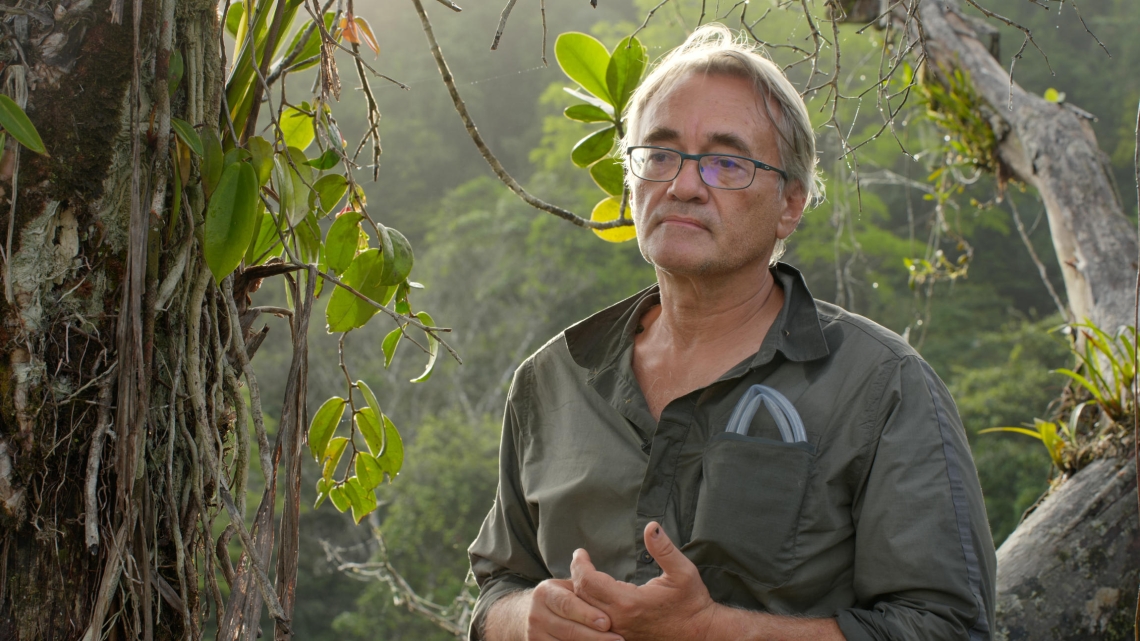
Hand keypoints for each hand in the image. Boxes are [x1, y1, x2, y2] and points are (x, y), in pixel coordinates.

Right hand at [519, 578, 624, 640]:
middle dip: (596, 636)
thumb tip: (583, 554)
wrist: (536, 617)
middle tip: (618, 639)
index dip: (587, 614)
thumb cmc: (564, 600)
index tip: (607, 622)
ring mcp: (535, 634)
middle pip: (569, 630)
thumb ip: (580, 580)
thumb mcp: (569, 587)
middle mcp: (536, 615)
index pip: (567, 605)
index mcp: (545, 593)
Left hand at [570, 522, 718, 640]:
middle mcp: (619, 620)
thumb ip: (664, 548)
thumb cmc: (692, 603)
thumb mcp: (683, 571)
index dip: (580, 565)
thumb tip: (651, 526)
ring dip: (579, 592)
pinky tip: (590, 596)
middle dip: (575, 576)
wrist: (701, 634)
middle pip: (581, 597)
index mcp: (629, 602)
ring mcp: (619, 631)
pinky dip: (587, 607)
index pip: (589, 582)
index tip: (580, 552)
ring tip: (579, 575)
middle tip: (578, 560)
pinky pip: (595, 622)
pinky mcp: (622, 636)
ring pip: (585, 612)